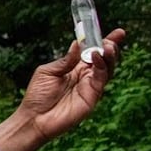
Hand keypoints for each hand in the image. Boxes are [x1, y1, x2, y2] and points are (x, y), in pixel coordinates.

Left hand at [0, 29, 124, 150]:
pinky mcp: (92, 97)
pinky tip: (96, 57)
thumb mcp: (47, 72)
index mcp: (74, 68)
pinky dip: (102, 67)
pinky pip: (101, 79)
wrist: (33, 118)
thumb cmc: (37, 96)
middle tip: (113, 38)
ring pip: (107, 68)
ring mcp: (89, 87)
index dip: (105, 42)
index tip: (117, 32)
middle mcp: (85, 77)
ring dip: (109, 55)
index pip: (93, 52)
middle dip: (111, 47)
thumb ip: (65, 60)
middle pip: (104, 59)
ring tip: (106, 46)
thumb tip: (77, 43)